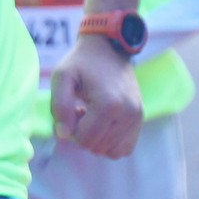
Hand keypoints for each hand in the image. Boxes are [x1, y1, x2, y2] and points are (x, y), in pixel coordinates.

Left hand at [51, 34, 144, 158]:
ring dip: (97, 137)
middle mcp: (128, 113)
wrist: (109, 47)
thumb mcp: (62, 77)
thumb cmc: (81, 62)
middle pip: (96, 147)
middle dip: (83, 134)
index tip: (73, 109)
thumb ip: (59, 107)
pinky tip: (104, 122)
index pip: (84, 140)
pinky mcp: (140, 119)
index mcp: (109, 105)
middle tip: (82, 110)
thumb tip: (64, 136)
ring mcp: (137, 117)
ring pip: (110, 151)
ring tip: (93, 114)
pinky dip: (110, 141)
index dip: (71, 130)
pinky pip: (123, 148)